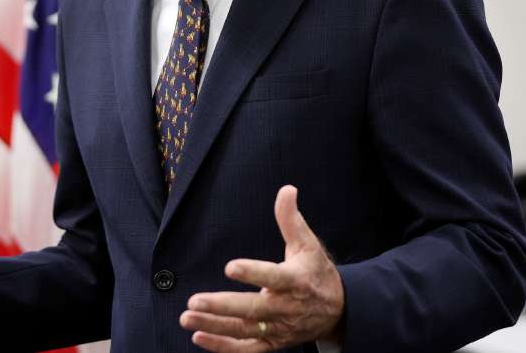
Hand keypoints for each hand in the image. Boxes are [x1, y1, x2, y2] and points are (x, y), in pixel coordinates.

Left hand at [180, 185, 343, 351]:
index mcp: (295, 281)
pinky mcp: (273, 342)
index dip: (253, 273)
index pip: (273, 277)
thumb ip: (291, 219)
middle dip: (223, 306)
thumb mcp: (308, 244)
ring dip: (215, 326)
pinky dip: (223, 347)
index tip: (230, 266)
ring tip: (187, 317)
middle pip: (253, 309)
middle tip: (195, 300)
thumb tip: (286, 189)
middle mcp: (286, 307)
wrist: (338, 311)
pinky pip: (247, 349)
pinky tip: (198, 336)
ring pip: (245, 330)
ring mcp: (278, 328)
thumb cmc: (316, 273)